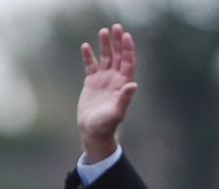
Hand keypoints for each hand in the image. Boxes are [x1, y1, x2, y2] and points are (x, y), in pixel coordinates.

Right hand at [77, 23, 136, 161]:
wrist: (93, 132)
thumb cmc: (107, 125)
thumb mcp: (117, 112)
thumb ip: (124, 98)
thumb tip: (133, 85)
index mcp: (123, 84)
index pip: (127, 62)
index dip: (127, 49)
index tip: (126, 36)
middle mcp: (115, 80)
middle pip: (118, 56)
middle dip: (117, 42)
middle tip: (116, 27)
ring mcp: (103, 80)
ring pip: (105, 58)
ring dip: (105, 45)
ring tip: (103, 31)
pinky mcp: (91, 83)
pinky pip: (91, 66)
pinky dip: (88, 56)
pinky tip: (85, 46)